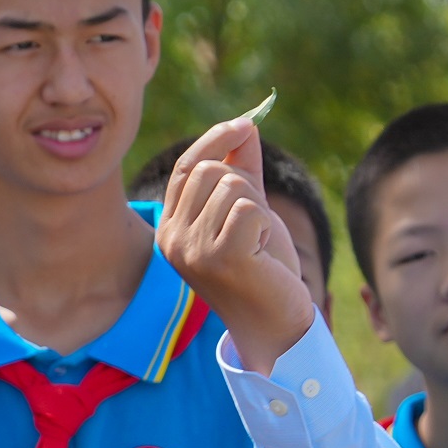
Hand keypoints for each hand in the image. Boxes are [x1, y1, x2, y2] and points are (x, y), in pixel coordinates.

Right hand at [158, 117, 315, 370]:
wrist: (277, 323)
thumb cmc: (263, 270)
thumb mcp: (249, 212)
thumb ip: (243, 170)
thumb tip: (246, 124)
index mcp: (170, 229)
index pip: (187, 167)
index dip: (216, 140)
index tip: (245, 124)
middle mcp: (172, 239)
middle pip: (212, 171)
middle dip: (247, 187)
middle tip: (256, 227)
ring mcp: (192, 250)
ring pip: (233, 187)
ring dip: (258, 211)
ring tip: (258, 246)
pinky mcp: (219, 257)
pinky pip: (250, 209)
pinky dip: (266, 227)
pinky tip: (262, 256)